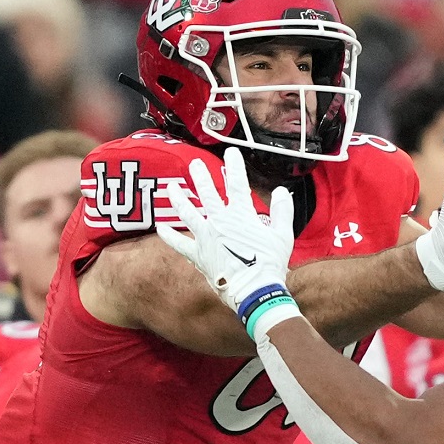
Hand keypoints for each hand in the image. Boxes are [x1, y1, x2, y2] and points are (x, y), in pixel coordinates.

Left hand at [156, 149, 299, 336]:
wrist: (255, 290)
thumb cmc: (270, 263)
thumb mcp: (283, 234)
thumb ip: (282, 210)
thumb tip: (282, 191)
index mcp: (241, 215)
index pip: (237, 183)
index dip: (234, 166)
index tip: (231, 152)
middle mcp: (220, 221)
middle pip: (206, 193)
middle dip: (200, 175)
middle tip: (195, 163)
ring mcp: (206, 237)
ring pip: (187, 212)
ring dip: (178, 198)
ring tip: (171, 186)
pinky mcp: (198, 255)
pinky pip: (179, 244)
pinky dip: (169, 236)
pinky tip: (160, 228)